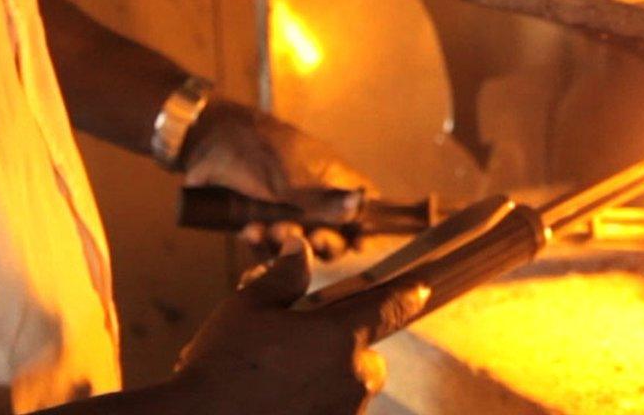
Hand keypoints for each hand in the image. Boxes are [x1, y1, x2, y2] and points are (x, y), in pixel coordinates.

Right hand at [163, 240, 427, 414]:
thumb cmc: (222, 365)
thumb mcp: (248, 307)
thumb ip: (284, 276)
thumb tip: (300, 246)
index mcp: (339, 336)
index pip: (390, 306)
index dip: (407, 293)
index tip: (421, 286)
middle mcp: (353, 378)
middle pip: (368, 357)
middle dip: (345, 351)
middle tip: (298, 352)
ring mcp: (346, 413)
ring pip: (351, 391)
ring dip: (329, 384)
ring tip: (279, 385)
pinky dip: (316, 408)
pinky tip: (280, 404)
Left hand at [182, 100, 370, 257]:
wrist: (204, 143)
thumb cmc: (255, 151)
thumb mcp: (293, 179)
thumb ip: (325, 199)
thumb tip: (361, 205)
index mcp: (328, 174)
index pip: (358, 203)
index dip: (362, 224)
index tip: (359, 244)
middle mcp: (310, 193)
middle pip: (331, 229)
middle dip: (323, 240)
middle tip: (312, 242)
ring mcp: (282, 206)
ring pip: (297, 239)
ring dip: (286, 241)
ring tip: (270, 232)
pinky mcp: (256, 218)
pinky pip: (266, 241)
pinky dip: (259, 241)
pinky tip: (249, 233)